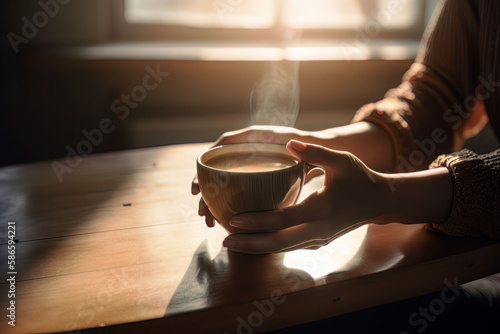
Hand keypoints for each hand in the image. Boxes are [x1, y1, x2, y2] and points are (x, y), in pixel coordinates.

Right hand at [191, 126, 310, 226]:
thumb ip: (302, 146)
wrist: (321, 156)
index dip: (204, 167)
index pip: (221, 148)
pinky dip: (228, 206)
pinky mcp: (254, 180)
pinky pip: (236, 193)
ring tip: (210, 222)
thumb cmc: (313, 147)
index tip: (197, 187)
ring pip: (224, 184)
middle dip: (206, 192)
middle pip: (217, 170)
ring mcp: (249, 166)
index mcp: (254, 138)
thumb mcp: (306, 147)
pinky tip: (224, 221)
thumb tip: (291, 145)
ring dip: (214, 202)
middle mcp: (247, 151)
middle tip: (202, 213)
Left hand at [221, 140, 389, 253]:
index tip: (234, 219)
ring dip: (257, 248)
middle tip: (225, 239)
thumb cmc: (361, 178)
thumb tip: (288, 142)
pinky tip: (254, 240)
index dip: (258, 221)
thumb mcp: (342, 160)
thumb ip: (315, 152)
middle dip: (250, 244)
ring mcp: (320, 240)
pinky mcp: (318, 242)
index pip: (285, 219)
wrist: (380, 202)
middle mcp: (320, 230)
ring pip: (283, 249)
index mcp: (324, 209)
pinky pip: (290, 246)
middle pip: (279, 243)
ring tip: (232, 242)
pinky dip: (269, 245)